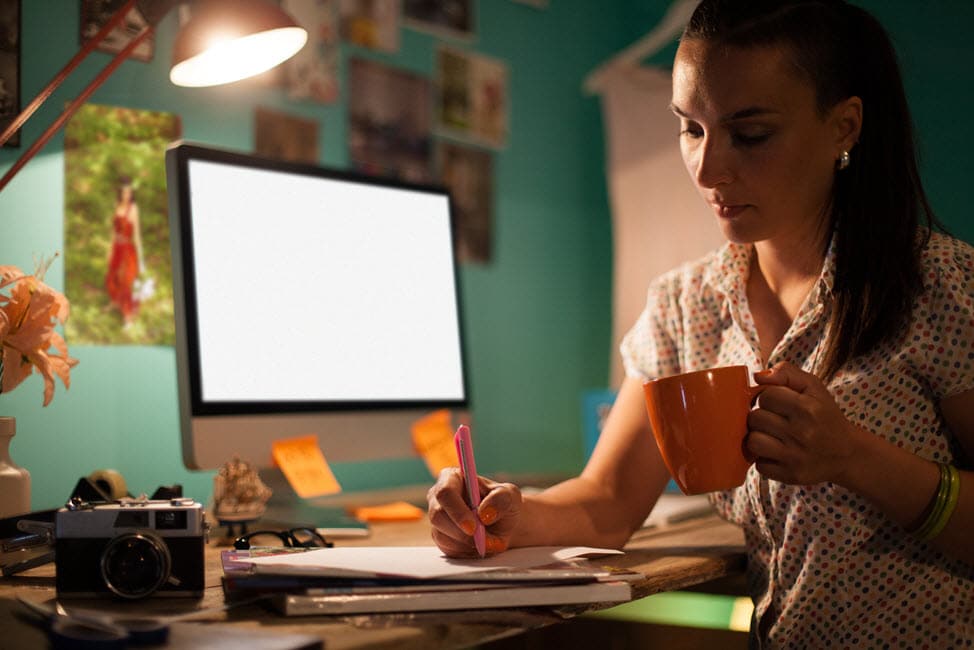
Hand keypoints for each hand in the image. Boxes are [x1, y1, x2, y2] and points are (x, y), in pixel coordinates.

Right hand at [427, 468, 521, 556]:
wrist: (505, 524)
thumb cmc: (504, 504)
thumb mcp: (509, 496)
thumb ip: (499, 500)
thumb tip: (484, 513)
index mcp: (452, 478)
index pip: (445, 492)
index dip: (457, 510)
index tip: (473, 527)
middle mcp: (439, 497)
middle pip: (437, 516)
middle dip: (461, 532)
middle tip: (482, 540)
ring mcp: (437, 518)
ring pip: (442, 535)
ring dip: (467, 543)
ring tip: (488, 540)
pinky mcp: (441, 537)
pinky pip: (448, 548)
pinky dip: (466, 551)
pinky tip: (479, 545)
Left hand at [745, 361, 865, 485]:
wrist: (847, 453)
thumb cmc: (825, 416)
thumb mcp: (813, 387)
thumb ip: (786, 373)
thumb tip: (758, 376)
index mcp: (807, 408)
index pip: (766, 396)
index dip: (768, 398)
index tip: (778, 404)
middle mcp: (802, 433)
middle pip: (755, 418)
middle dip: (762, 417)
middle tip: (776, 421)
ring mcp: (795, 457)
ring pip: (753, 442)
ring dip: (758, 438)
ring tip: (772, 436)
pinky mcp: (791, 475)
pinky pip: (759, 465)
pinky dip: (764, 459)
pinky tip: (777, 453)